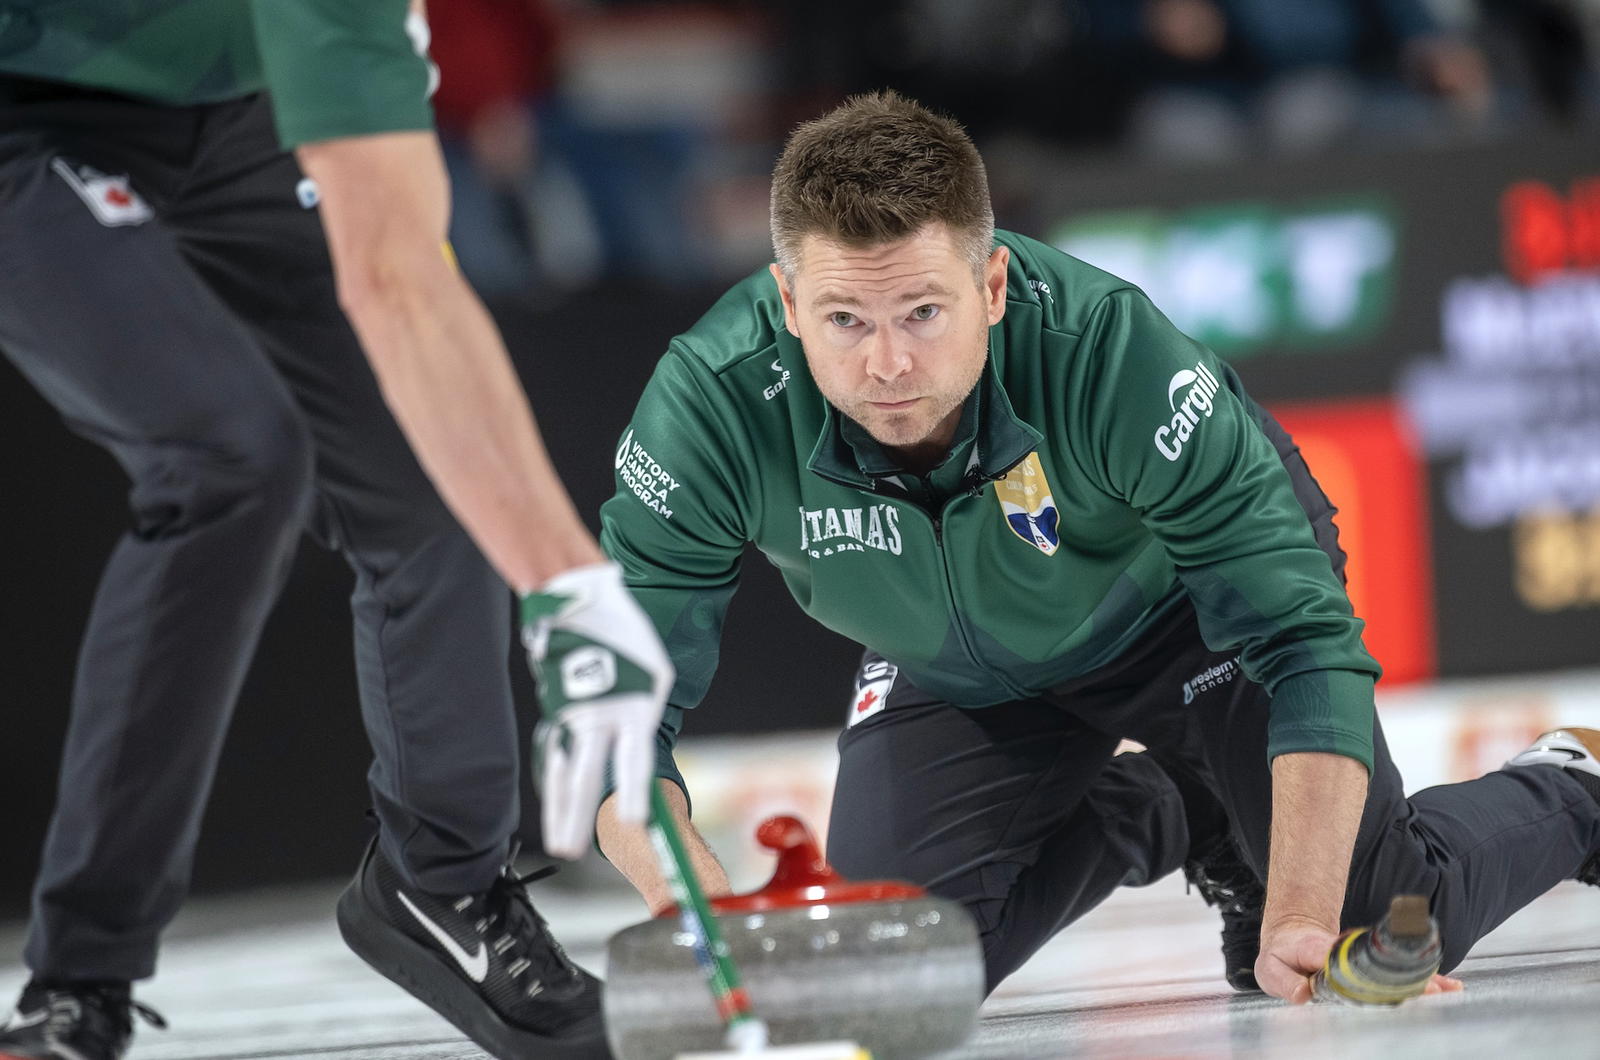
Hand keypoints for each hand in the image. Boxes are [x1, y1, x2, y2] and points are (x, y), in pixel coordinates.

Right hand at [522, 562, 671, 858]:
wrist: (581, 602)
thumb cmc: (626, 635)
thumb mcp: (656, 672)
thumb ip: (647, 713)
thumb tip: (637, 751)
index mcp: (632, 706)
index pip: (633, 757)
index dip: (634, 790)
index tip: (635, 821)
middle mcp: (599, 717)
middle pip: (587, 774)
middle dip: (577, 816)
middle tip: (570, 852)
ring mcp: (573, 716)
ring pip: (566, 771)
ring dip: (562, 811)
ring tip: (561, 845)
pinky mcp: (558, 711)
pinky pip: (558, 754)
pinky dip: (558, 782)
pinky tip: (557, 809)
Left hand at [1256, 919, 1463, 1002]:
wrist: (1293, 938)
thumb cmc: (1282, 956)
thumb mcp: (1270, 968)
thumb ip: (1283, 981)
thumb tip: (1303, 995)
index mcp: (1322, 954)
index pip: (1348, 963)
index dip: (1368, 971)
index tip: (1389, 981)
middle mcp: (1350, 955)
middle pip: (1382, 968)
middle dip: (1408, 980)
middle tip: (1436, 992)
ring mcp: (1364, 961)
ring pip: (1396, 970)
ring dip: (1423, 980)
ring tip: (1452, 990)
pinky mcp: (1374, 968)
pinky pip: (1400, 974)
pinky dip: (1424, 981)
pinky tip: (1449, 987)